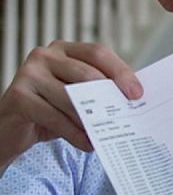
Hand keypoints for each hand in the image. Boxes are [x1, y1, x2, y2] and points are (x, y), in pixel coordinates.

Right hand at [0, 41, 141, 169]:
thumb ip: (98, 91)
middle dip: (110, 97)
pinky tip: (88, 144)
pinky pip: (55, 117)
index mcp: (64, 49)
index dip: (121, 72)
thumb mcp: (76, 95)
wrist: (10, 127)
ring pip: (71, 97)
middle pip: (87, 73)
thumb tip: (134, 100)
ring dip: (93, 120)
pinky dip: (75, 133)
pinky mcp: (18, 95)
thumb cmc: (50, 109)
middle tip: (127, 118)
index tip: (137, 94)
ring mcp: (28, 73)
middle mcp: (44, 55)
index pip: (98, 53)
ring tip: (107, 136)